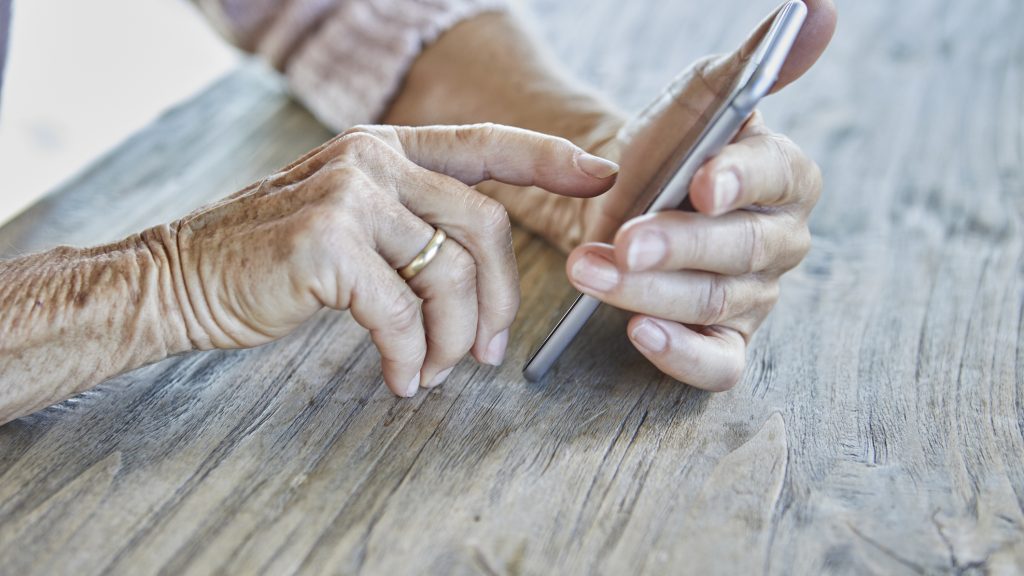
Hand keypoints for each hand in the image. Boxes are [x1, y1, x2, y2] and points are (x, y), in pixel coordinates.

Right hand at [161, 124, 617, 396]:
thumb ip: (410, 222)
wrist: (180, 281)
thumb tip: (481, 274)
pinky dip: (410, 357)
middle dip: (499, 301)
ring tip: (433, 370)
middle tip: (486, 352)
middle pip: (485, 227)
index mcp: (385, 149)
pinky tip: (398, 377)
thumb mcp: (347, 220)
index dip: (550, 160)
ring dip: (453, 339)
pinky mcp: (326, 244)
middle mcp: (372, 160)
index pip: (486, 145)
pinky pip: (403, 314)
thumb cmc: (270, 260)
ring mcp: (349, 196)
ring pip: (450, 274)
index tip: (603, 176)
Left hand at [482, 1, 835, 389]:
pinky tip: (640, 333)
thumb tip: (817, 6)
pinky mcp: (725, 343)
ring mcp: (754, 298)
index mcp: (784, 177)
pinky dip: (681, 354)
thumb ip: (752, 60)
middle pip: (742, 250)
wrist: (618, 202)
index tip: (702, 183)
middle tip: (622, 239)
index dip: (743, 180)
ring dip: (650, 290)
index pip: (780, 176)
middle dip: (678, 246)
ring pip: (717, 303)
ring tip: (589, 270)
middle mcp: (779, 241)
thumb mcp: (697, 96)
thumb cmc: (664, 149)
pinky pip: (718, 364)